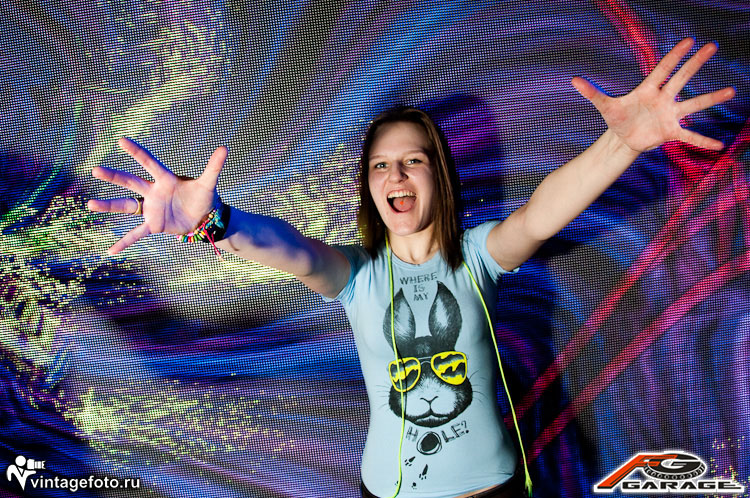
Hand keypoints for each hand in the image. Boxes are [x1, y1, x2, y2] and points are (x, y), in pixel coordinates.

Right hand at [87, 138, 227, 254]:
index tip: (122, 140)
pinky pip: (136, 234)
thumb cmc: (203, 197)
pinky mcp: (154, 225)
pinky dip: (124, 242)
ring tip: (90, 204)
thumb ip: (214, 166)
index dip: (137, 153)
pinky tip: (111, 251)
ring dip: (109, 206)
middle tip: (96, 170)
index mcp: (165, 179)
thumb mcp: (208, 183)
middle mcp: (154, 192)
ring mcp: (151, 209)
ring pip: (126, 206)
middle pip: (131, 182)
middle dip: (114, 177)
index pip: (149, 163)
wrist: (204, 217)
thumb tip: (225, 148)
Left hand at [571, 38, 734, 152]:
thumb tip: (573, 80)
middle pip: (681, 78)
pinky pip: (689, 136)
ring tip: (730, 91)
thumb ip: (592, 92)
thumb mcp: (604, 106)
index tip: (688, 41)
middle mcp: (663, 98)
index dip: (674, 56)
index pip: (663, 69)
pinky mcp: (671, 132)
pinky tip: (719, 145)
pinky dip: (702, 140)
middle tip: (711, 46)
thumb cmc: (617, 118)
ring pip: (693, 104)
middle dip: (695, 63)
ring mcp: (669, 114)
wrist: (623, 138)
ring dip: (711, 98)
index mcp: (648, 89)